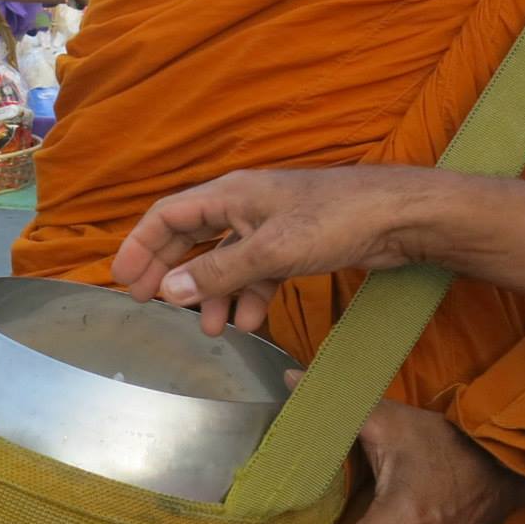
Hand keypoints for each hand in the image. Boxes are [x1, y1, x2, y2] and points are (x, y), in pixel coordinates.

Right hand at [112, 167, 436, 336]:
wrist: (402, 217)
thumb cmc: (337, 219)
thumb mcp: (270, 250)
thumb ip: (218, 272)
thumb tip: (169, 290)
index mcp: (230, 194)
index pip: (167, 216)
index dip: (140, 245)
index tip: (122, 279)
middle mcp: (243, 205)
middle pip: (191, 239)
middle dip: (170, 273)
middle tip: (149, 305)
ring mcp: (269, 225)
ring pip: (225, 261)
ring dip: (215, 294)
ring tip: (211, 329)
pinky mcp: (294, 244)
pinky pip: (257, 272)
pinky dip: (250, 296)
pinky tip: (252, 321)